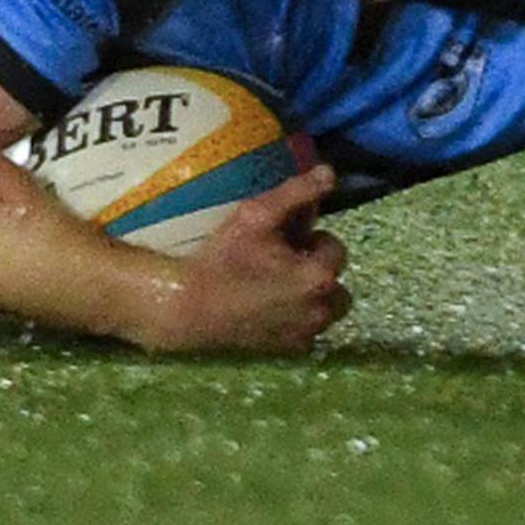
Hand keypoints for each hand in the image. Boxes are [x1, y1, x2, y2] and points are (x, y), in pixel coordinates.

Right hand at [149, 164, 350, 353]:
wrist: (188, 307)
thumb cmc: (221, 257)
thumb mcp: (256, 215)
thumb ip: (297, 193)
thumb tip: (329, 173)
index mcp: (319, 275)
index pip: (335, 248)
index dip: (311, 239)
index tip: (284, 238)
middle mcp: (321, 310)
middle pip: (337, 284)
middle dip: (317, 270)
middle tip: (282, 262)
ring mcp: (305, 334)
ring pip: (326, 310)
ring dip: (311, 296)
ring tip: (278, 286)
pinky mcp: (288, 351)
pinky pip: (307, 332)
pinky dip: (296, 320)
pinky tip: (268, 308)